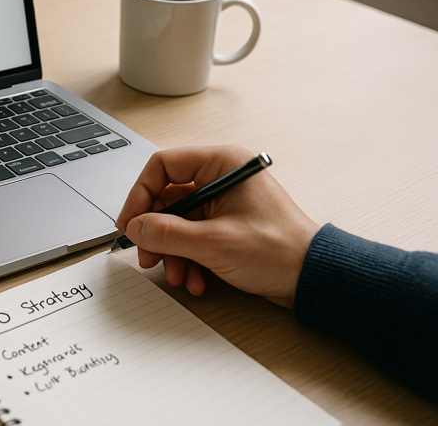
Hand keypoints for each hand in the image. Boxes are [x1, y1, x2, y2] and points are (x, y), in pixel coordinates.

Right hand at [116, 145, 319, 308]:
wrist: (313, 279)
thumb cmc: (280, 251)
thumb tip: (135, 227)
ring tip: (175, 274)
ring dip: (171, 251)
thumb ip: (166, 233)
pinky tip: (193, 279)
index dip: (140, 194)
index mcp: (222, 163)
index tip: (130, 222)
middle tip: (146, 254)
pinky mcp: (225, 225)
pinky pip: (191, 236)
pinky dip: (187, 258)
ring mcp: (223, 203)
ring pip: (176, 221)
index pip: (163, 166)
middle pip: (166, 197)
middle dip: (155, 231)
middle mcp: (221, 178)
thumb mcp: (213, 243)